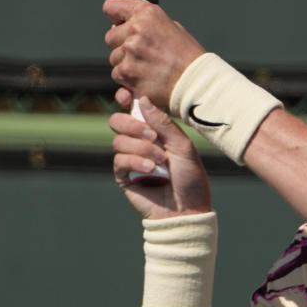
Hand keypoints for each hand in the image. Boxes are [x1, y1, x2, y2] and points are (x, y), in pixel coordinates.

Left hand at [103, 0, 203, 112]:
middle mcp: (135, 29)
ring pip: (114, 58)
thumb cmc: (188, 57)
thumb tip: (129, 26)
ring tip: (147, 68)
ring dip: (126, 64)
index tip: (119, 23)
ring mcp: (129, 51)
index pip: (111, 7)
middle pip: (111, 37)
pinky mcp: (126, 72)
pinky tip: (145, 79)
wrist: (196, 82)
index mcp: (147, 13)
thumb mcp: (172, 28)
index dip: (115, 17)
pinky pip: (117, 75)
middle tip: (141, 54)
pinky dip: (127, 80)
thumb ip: (148, 25)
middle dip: (122, 45)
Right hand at [110, 94, 211, 217]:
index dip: (125, 99)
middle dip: (132, 125)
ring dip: (141, 148)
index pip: (132, 109)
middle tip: (152, 136)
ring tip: (160, 161)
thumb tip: (142, 99)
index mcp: (154, 131)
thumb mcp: (182, 147)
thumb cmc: (190, 178)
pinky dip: (135, 162)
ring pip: (118, 141)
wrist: (187, 210)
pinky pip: (119, 160)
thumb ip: (163, 123)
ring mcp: (130, 159)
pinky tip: (151, 170)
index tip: (125, 96)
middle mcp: (139, 142)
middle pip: (116, 121)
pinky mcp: (124, 177)